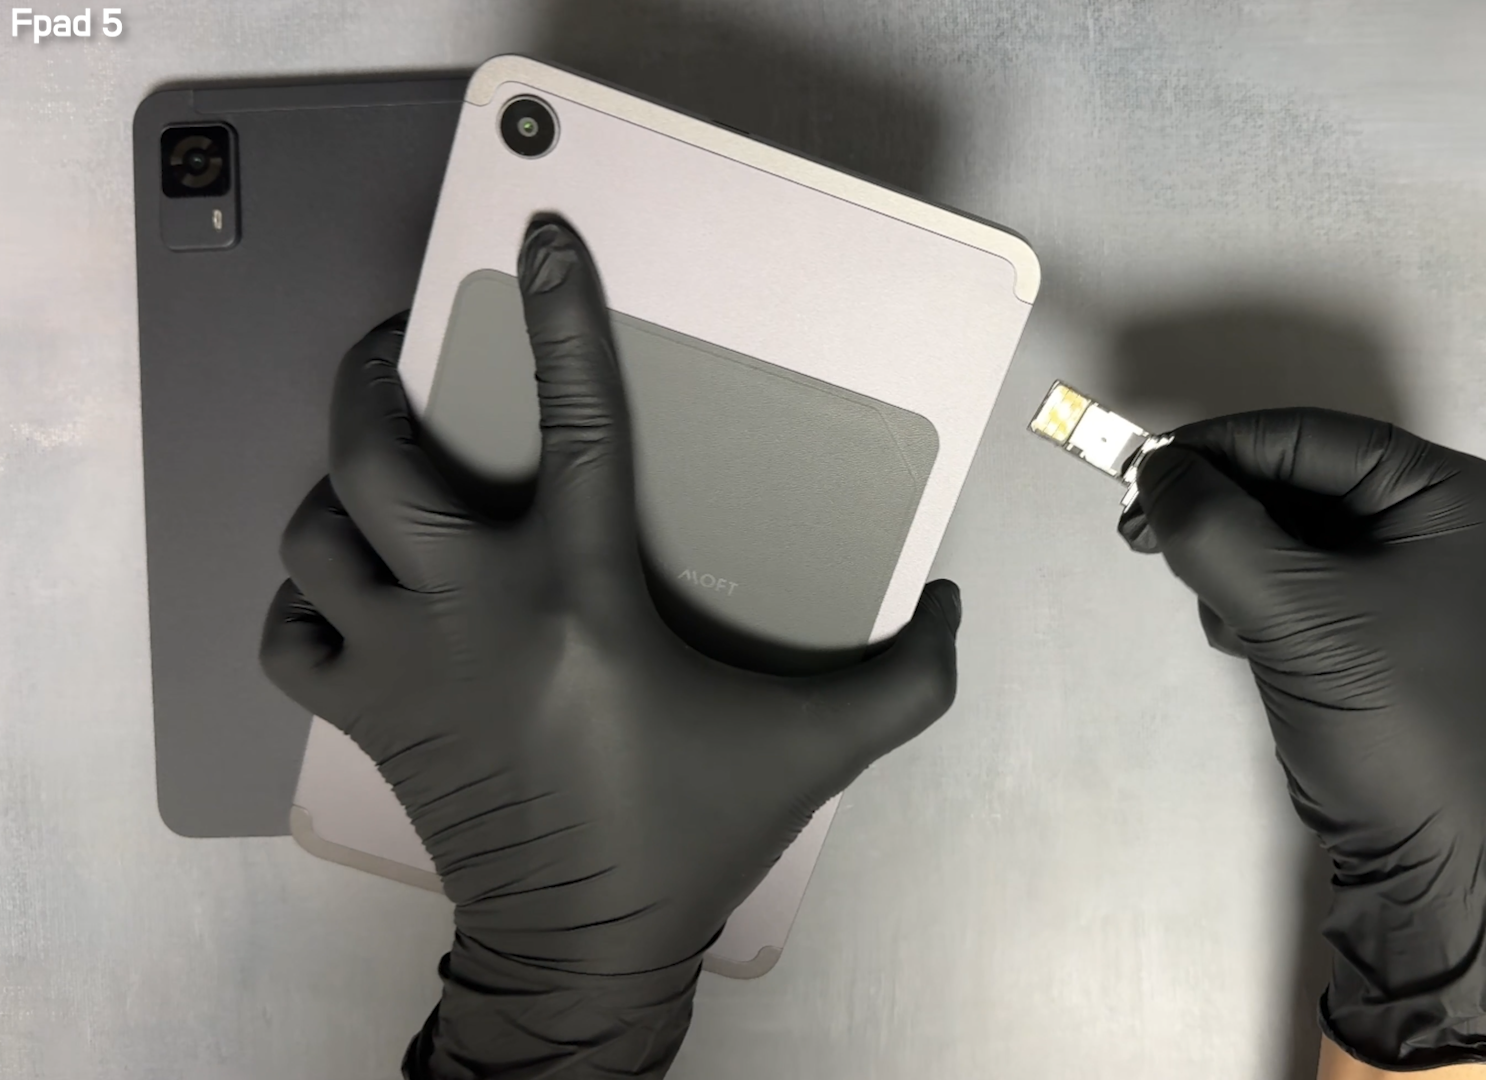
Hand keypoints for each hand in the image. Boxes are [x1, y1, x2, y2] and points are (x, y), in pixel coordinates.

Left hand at [260, 217, 962, 1076]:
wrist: (581, 950)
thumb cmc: (689, 836)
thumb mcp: (821, 753)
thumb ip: (907, 678)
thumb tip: (950, 604)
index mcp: (583, 595)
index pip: (574, 421)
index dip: (560, 316)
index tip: (544, 240)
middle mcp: (474, 608)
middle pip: (376, 455)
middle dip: (372, 379)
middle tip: (400, 352)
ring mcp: (401, 663)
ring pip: (316, 533)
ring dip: (337, 490)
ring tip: (379, 478)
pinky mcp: (363, 716)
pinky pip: (289, 631)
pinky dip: (305, 598)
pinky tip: (347, 593)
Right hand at [1121, 409, 1485, 1071]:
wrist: (1431, 849)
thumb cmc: (1387, 716)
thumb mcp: (1295, 613)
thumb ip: (1215, 529)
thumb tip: (1153, 469)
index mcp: (1439, 492)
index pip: (1306, 437)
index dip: (1216, 448)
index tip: (1135, 474)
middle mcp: (1425, 517)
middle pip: (1290, 478)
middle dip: (1218, 510)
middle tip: (1139, 536)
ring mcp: (1397, 573)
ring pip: (1278, 529)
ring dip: (1230, 561)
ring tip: (1215, 613)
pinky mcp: (1364, 624)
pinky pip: (1286, 578)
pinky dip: (1249, 598)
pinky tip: (1239, 641)